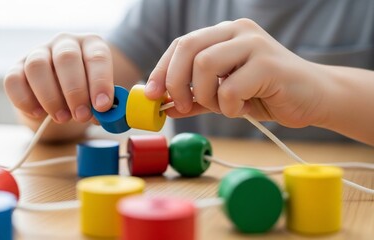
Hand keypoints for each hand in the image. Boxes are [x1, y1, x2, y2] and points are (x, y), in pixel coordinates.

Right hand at [4, 33, 113, 123]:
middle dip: (75, 91)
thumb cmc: (88, 93)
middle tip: (81, 115)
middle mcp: (65, 43)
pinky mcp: (17, 67)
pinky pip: (13, 80)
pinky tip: (39, 113)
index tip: (102, 106)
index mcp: (91, 45)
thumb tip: (102, 116)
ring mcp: (39, 52)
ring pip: (37, 66)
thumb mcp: (100, 95)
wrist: (65, 95)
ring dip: (50, 97)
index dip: (100, 82)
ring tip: (62, 118)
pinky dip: (24, 100)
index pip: (97, 57)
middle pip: (66, 58)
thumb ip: (102, 104)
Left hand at [145, 18, 328, 127]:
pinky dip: (228, 106)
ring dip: (206, 96)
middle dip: (176, 82)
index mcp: (224, 33)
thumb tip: (164, 105)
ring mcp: (254, 43)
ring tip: (223, 107)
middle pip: (188, 48)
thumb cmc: (266, 94)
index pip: (181, 44)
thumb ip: (195, 97)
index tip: (152, 94)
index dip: (162, 69)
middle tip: (181, 105)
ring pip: (205, 65)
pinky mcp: (269, 63)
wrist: (313, 97)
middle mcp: (237, 31)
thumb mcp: (223, 96)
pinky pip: (230, 88)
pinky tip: (241, 109)